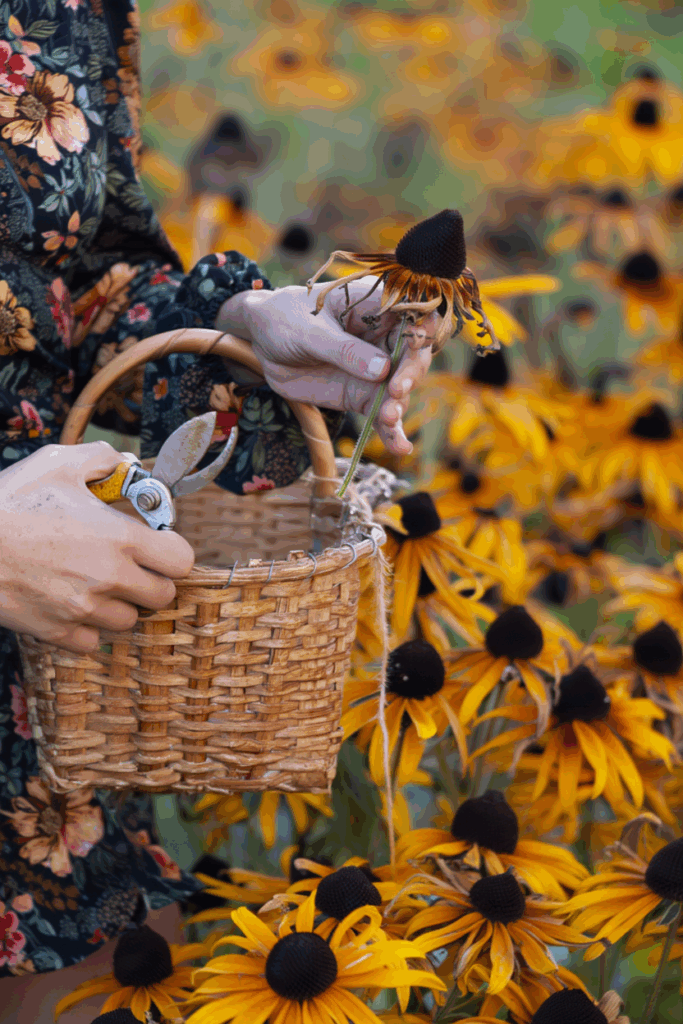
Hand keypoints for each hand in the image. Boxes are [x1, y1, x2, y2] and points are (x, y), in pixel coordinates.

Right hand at [0, 441, 194, 653]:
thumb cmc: (9, 503)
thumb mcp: (57, 464)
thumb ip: (102, 460)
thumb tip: (128, 464)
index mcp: (119, 538)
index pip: (181, 560)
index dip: (171, 552)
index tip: (156, 546)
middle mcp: (108, 578)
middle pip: (162, 596)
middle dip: (150, 580)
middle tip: (127, 565)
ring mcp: (83, 609)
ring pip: (127, 621)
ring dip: (117, 604)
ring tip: (92, 582)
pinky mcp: (56, 631)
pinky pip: (91, 641)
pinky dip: (85, 627)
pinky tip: (69, 602)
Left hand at [216, 276, 438, 455]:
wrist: (261, 343)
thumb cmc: (286, 320)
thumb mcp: (309, 331)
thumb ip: (343, 350)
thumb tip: (381, 370)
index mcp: (377, 305)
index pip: (413, 315)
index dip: (421, 332)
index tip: (416, 350)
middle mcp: (384, 336)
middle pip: (414, 356)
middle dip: (410, 375)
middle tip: (396, 392)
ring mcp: (376, 368)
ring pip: (400, 389)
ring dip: (398, 405)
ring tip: (387, 419)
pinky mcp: (363, 395)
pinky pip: (382, 413)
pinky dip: (391, 431)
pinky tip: (400, 447)